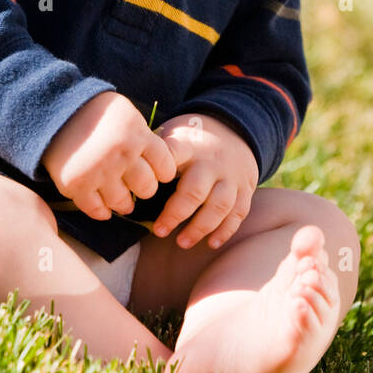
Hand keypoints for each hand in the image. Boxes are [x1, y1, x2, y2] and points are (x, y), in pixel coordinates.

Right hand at [42, 92, 177, 219]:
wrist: (53, 109)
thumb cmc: (94, 110)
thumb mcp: (126, 113)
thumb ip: (142, 136)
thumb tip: (156, 161)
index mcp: (138, 135)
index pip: (165, 166)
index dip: (163, 172)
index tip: (156, 173)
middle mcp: (121, 155)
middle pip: (147, 188)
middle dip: (145, 189)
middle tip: (137, 187)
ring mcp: (99, 172)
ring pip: (123, 203)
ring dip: (125, 204)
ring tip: (123, 202)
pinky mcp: (76, 185)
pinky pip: (96, 209)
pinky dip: (102, 212)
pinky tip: (104, 209)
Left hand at [149, 113, 258, 249]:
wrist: (235, 129)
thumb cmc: (193, 140)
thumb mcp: (174, 134)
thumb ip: (157, 150)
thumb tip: (127, 169)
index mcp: (189, 147)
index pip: (172, 155)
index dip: (158, 170)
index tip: (144, 187)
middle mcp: (212, 162)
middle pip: (195, 190)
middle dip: (176, 214)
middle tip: (159, 231)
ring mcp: (231, 176)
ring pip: (219, 205)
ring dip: (200, 227)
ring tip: (182, 243)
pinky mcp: (245, 189)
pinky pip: (238, 212)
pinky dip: (225, 230)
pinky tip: (210, 243)